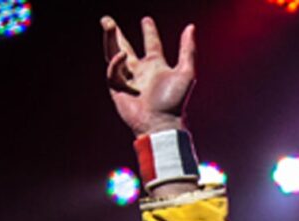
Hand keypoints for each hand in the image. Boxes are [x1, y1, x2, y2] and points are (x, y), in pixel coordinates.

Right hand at [100, 15, 195, 135]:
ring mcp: (129, 80)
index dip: (149, 31)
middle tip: (107, 20)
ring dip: (109, 40)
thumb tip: (191, 27)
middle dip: (116, 34)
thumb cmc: (175, 102)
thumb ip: (188, 50)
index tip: (146, 20)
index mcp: (157, 66)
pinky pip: (113, 72)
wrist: (160, 123)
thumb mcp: (186, 72)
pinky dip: (115, 62)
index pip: (152, 44)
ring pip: (114, 55)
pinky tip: (122, 56)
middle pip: (126, 47)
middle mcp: (142, 71)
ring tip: (107, 24)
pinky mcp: (117, 89)